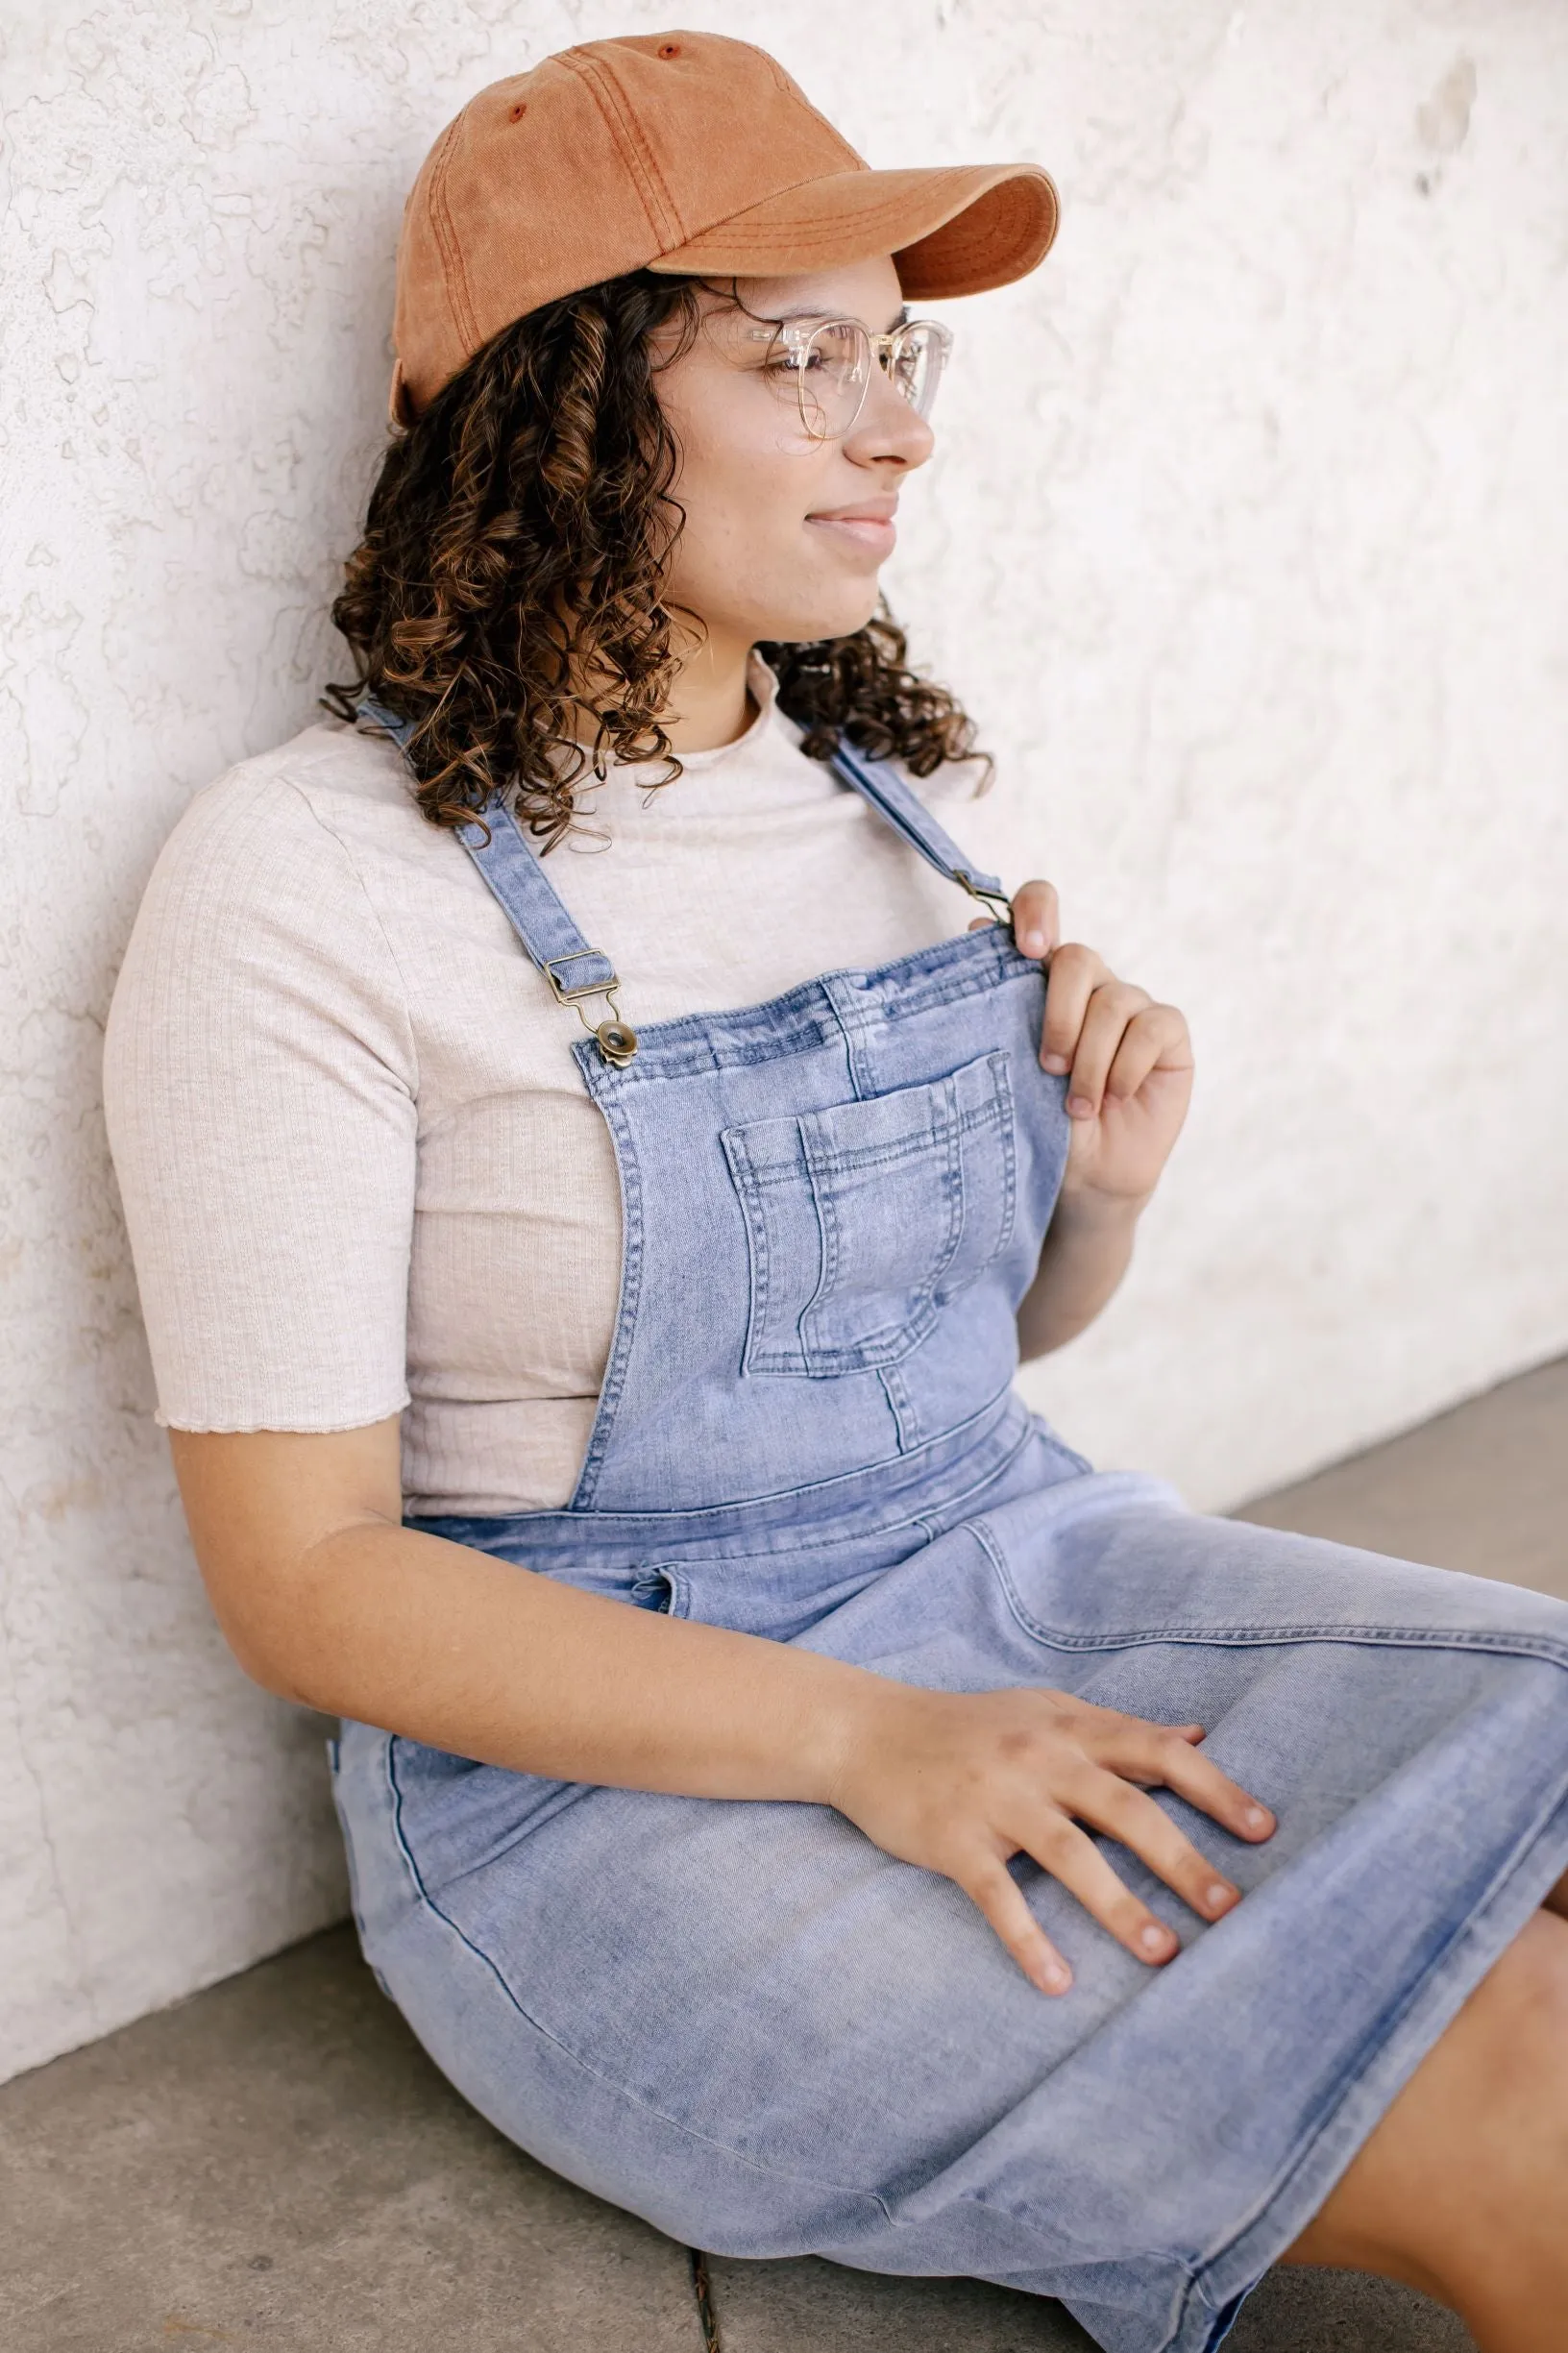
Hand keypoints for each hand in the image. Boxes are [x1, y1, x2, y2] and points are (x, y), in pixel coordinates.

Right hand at [827, 1679, 1275, 1993]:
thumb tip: (1196, 1734)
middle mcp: (1039, 1758)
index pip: (1158, 1751)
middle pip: (1124, 1808)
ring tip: (1164, 1955)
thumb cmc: (969, 1727)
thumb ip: (1116, 1729)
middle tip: (1231, 1910)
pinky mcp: (954, 1840)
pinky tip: (1058, 1982)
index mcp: (1069, 1728)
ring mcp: (995, 1799)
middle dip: (1182, 1860)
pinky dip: (1028, 1940)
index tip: (1264, 1831)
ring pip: (1068, 1855)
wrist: (868, 1731)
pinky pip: (996, 1895)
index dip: (1214, 1789)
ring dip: (1119, 1906)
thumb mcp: (1044, 1712)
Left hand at [972, 881, 1193, 1205]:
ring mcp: (1131, 1005)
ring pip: (1113, 1001)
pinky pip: (1151, 1027)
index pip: (1040, 907)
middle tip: (1047, 1066)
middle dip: (1058, 1013)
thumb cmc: (1037, 1122)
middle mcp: (1089, 984)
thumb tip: (976, 932)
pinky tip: (1113, 1096)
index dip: (1037, 911)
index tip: (1028, 950)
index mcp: (1041, 980)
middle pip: (1078, 958)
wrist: (1081, 1177)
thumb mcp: (1005, 1069)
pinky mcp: (1167, 1032)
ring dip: (1091, 1059)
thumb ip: (994, 1008)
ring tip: (1076, 1105)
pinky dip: (1126, 1067)